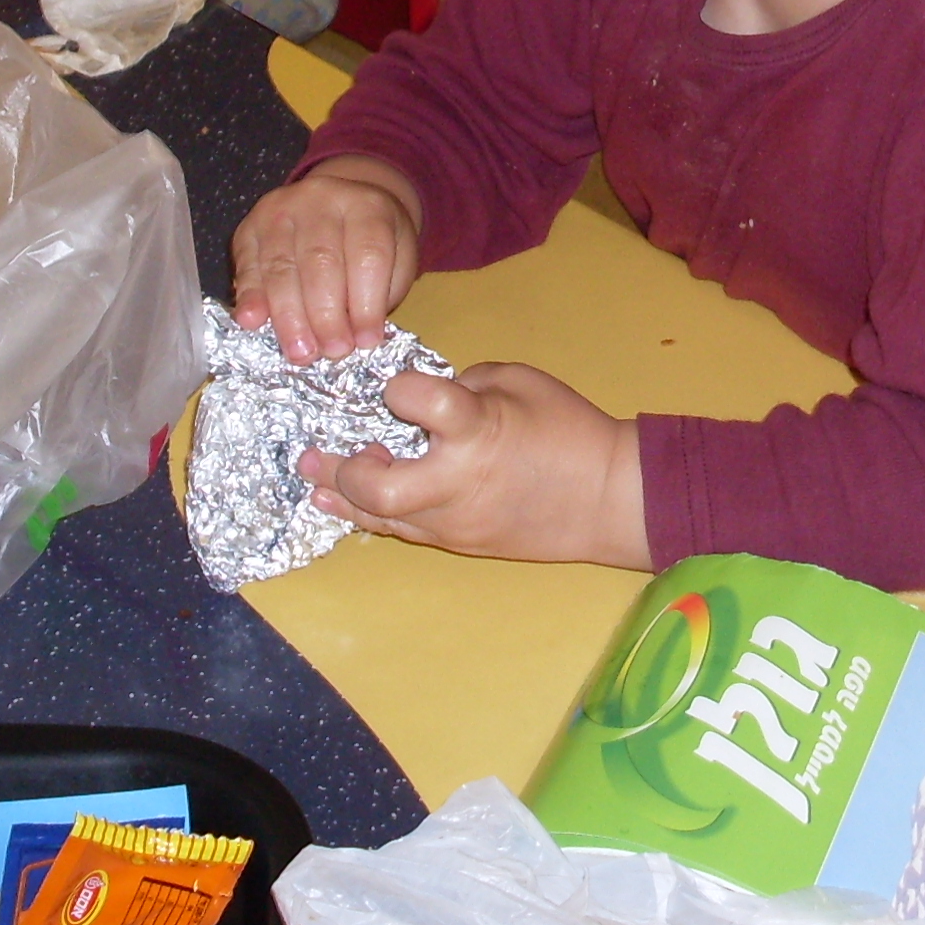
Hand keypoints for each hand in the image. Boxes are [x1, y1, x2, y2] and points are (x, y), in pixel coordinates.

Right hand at [231, 155, 422, 360]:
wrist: (340, 203)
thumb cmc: (370, 244)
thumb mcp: (396, 259)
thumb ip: (379, 295)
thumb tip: (354, 340)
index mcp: (368, 205)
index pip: (368, 255)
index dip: (367, 303)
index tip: (367, 342)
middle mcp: (322, 198)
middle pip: (321, 261)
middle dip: (326, 315)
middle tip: (332, 352)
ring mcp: (281, 208)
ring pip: (281, 265)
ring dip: (289, 315)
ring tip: (300, 352)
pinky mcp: (250, 226)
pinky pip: (248, 264)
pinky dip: (250, 296)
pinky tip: (252, 322)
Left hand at [303, 362, 649, 566]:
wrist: (608, 498)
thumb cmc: (569, 429)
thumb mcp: (521, 380)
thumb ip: (466, 384)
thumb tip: (428, 402)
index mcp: (479, 430)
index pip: (419, 402)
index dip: (399, 388)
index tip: (398, 386)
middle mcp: (457, 481)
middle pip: (381, 489)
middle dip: (343, 469)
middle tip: (319, 452)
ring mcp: (456, 521)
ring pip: (382, 519)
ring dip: (344, 497)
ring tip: (317, 479)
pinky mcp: (459, 544)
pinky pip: (404, 532)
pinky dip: (373, 515)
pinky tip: (350, 502)